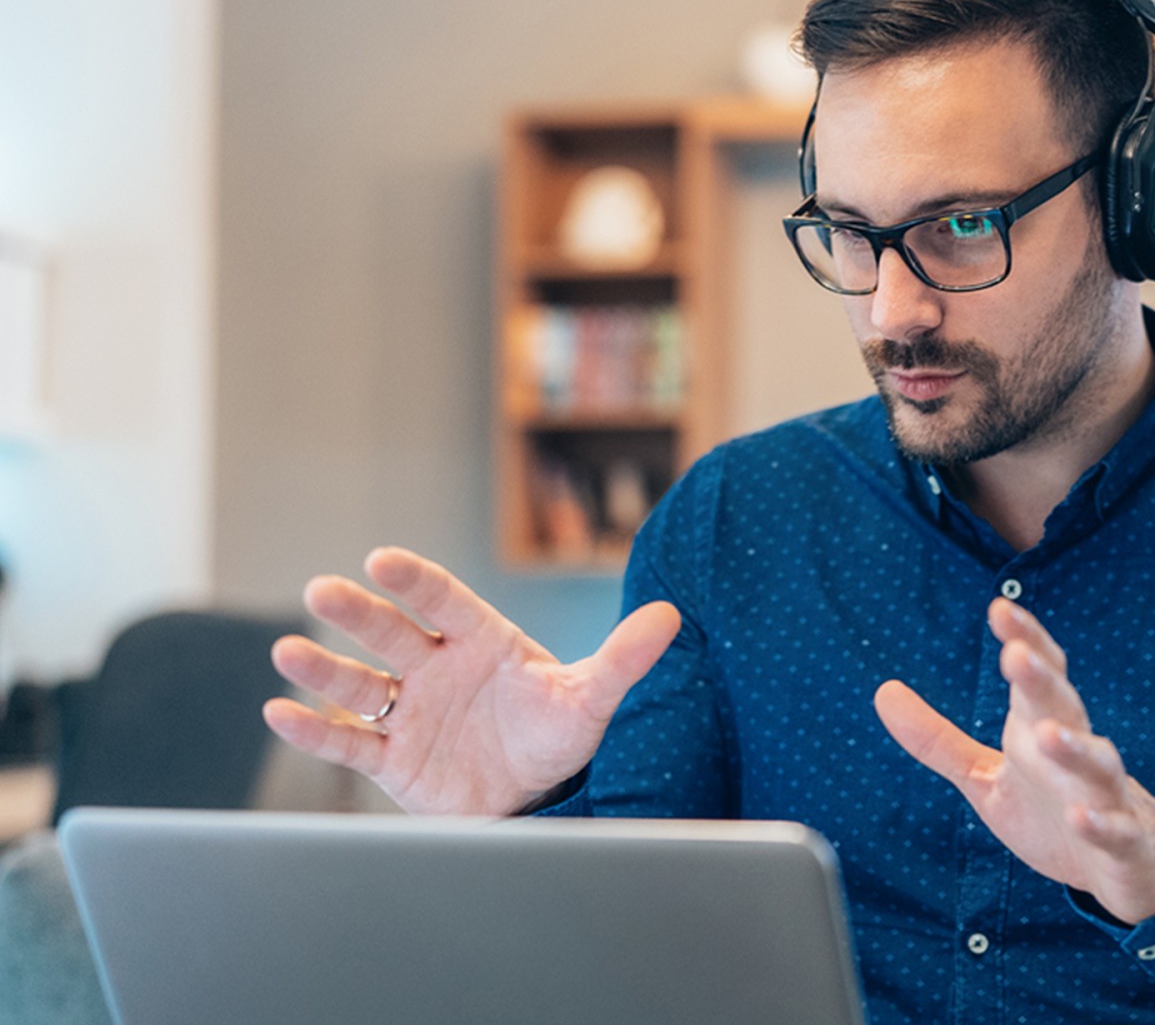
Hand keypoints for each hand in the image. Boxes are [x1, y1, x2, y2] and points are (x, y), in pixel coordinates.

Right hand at [262, 547, 678, 815]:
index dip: (416, 582)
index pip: (445, 602)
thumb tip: (670, 616)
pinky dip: (315, 730)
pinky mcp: (393, 759)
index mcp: (482, 642)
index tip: (382, 559)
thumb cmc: (558, 734)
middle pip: (391, 634)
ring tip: (287, 651)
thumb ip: (622, 659)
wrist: (536, 798)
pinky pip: (349, 742)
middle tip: (322, 591)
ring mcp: (410, 711)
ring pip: (360, 685)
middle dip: (357, 615)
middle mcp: (436, 668)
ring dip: (323, 669)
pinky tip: (281, 712)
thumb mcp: (591, 699)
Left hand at [875, 598, 1154, 924]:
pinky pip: (1116, 831)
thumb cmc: (1050, 807)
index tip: (999, 609)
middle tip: (1016, 654)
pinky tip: (1080, 816)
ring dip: (1074, 749)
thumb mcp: (985, 775)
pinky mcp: (1124, 845)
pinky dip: (1101, 823)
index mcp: (1043, 729)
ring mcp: (1106, 798)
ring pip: (1098, 765)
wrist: (1120, 865)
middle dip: (1042, 681)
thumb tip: (883, 691)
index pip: (1040, 676)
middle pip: (1065, 708)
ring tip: (1045, 734)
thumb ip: (939, 739)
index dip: (1025, 640)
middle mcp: (1078, 755)